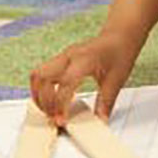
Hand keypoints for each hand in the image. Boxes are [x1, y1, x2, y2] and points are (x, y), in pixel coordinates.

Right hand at [29, 29, 143, 126]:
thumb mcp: (117, 80)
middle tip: (54, 117)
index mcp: (84, 60)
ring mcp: (63, 56)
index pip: (64, 84)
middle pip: (43, 79)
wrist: (120, 35)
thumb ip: (106, 103)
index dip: (60, 105)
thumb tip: (100, 121)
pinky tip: (50, 99)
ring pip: (37, 75)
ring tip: (48, 110)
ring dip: (38, 95)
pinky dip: (40, 88)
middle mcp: (69, 56)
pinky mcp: (61, 59)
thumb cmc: (120, 52)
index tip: (61, 120)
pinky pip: (41, 73)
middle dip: (45, 102)